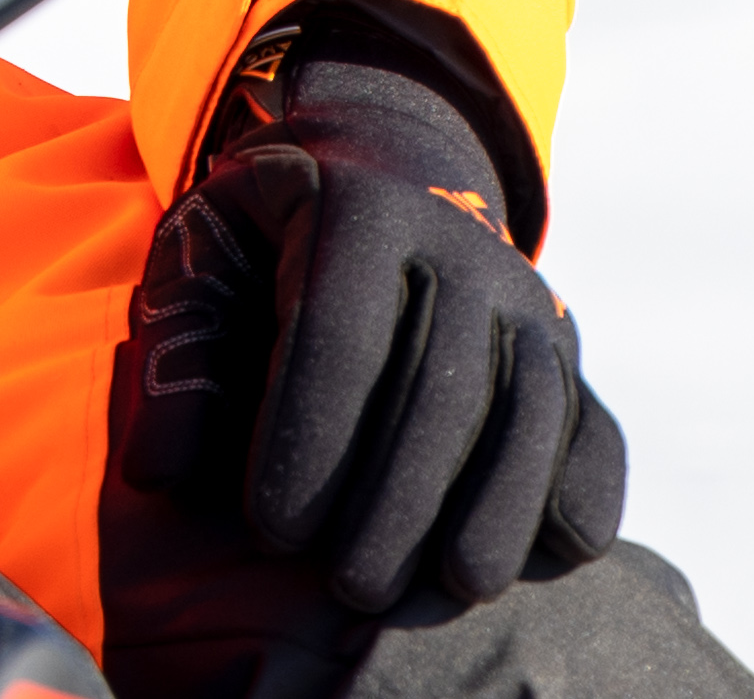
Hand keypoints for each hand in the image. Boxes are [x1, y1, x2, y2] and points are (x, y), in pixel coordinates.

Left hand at [98, 18, 621, 689]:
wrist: (382, 168)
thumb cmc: (266, 238)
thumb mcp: (198, 259)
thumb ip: (172, 357)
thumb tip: (160, 473)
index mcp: (358, 208)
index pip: (339, 330)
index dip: (308, 435)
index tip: (272, 530)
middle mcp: (460, 246)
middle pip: (442, 381)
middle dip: (399, 494)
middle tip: (351, 584)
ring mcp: (526, 297)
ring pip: (531, 406)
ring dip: (499, 503)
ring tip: (454, 586)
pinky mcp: (567, 348)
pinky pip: (594, 422)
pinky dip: (584, 486)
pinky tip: (557, 552)